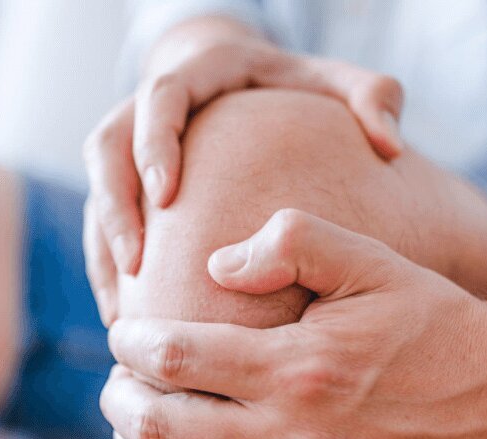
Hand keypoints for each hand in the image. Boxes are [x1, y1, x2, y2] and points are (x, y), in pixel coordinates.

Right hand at [82, 36, 404, 324]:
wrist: (245, 81)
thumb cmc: (296, 87)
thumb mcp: (335, 82)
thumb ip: (370, 98)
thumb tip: (390, 143)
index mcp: (197, 74)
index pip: (160, 98)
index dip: (155, 144)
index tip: (167, 194)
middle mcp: (150, 106)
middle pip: (107, 147)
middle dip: (116, 206)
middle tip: (137, 262)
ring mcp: (131, 146)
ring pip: (97, 192)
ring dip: (105, 249)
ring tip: (123, 308)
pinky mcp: (124, 182)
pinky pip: (102, 224)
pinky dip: (108, 268)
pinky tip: (126, 316)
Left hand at [101, 209, 486, 438]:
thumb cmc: (434, 321)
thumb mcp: (370, 260)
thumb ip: (289, 242)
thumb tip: (214, 266)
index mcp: (297, 368)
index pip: (172, 358)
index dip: (131, 343)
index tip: (125, 335)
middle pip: (161, 430)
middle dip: (119, 404)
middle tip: (116, 388)